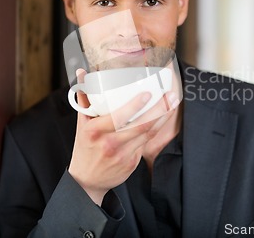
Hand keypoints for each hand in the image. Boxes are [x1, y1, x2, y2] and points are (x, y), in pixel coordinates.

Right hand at [68, 69, 178, 204]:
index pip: (118, 118)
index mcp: (95, 131)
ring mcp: (123, 155)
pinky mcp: (132, 163)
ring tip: (172, 102)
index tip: (147, 94)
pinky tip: (165, 117)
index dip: (134, 106)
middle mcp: (110, 144)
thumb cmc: (84, 147)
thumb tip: (82, 72)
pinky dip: (157, 128)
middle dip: (159, 109)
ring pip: (148, 134)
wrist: (86, 181)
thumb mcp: (80, 123)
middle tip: (169, 94)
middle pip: (140, 125)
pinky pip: (147, 142)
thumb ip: (84, 97)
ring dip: (163, 117)